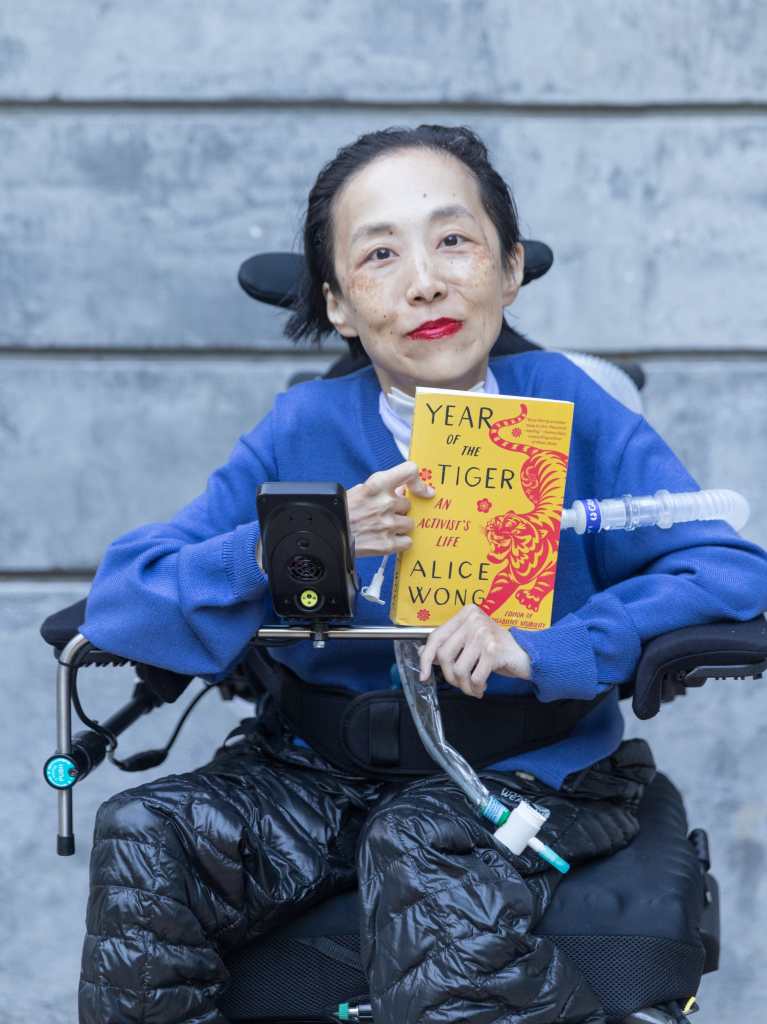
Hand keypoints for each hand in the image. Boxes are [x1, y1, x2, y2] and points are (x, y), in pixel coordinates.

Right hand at [346, 460, 434, 558]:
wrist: (328, 535)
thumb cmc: (341, 512)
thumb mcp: (359, 491)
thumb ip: (382, 489)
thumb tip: (402, 492)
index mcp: (376, 484)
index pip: (409, 471)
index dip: (419, 481)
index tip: (424, 490)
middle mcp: (385, 503)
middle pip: (408, 504)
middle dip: (399, 509)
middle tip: (383, 513)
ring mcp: (387, 524)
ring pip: (409, 523)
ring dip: (399, 525)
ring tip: (382, 527)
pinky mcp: (387, 544)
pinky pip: (407, 541)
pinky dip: (400, 542)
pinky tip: (387, 539)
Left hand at [418, 605, 532, 697]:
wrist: (527, 654)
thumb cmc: (496, 649)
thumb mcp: (470, 643)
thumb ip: (448, 645)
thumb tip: (422, 653)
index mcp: (466, 614)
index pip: (436, 637)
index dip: (426, 659)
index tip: (423, 676)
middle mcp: (473, 620)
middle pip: (444, 655)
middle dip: (450, 677)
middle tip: (460, 684)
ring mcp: (484, 634)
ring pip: (459, 669)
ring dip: (465, 686)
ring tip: (473, 687)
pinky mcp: (493, 650)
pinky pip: (475, 677)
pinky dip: (476, 688)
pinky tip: (482, 687)